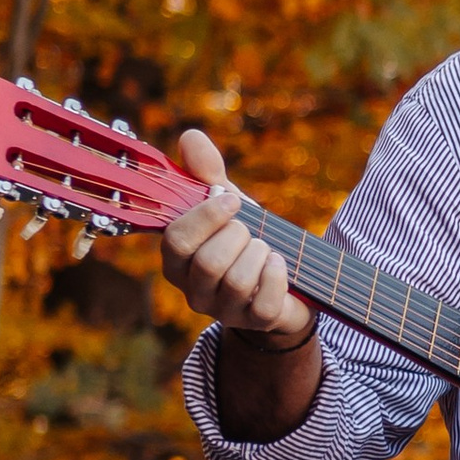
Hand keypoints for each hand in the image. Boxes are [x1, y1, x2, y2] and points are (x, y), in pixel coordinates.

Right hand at [161, 129, 322, 440]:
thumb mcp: (228, 205)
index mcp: (177, 260)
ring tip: (266, 247)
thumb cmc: (245, 239)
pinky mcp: (254, 323)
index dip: (205, 215)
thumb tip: (191, 136)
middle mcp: (192, 290)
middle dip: (236, 236)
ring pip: (236, 282)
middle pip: (207, 262)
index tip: (231, 198)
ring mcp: (222, 311)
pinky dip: (277, 276)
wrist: (283, 280)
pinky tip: (280, 264)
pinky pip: (264, 304)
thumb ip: (208, 174)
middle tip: (249, 229)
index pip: (176, 240)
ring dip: (259, 255)